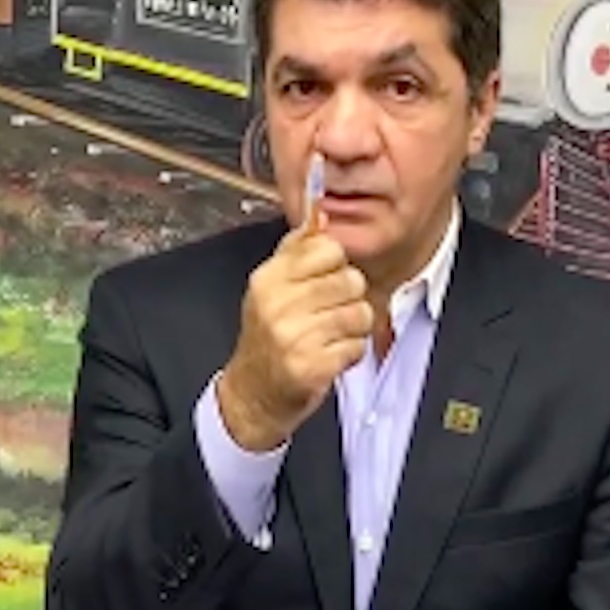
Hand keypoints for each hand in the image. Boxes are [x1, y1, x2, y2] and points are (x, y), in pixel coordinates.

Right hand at [218, 214, 371, 451]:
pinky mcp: (312, 367)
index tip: (325, 279)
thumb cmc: (267, 339)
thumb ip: (296, 250)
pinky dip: (350, 353)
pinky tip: (330, 357)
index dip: (336, 264)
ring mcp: (294, 337)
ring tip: (332, 336)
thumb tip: (320, 214)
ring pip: (358, 312)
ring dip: (353, 328)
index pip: (327, 248)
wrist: (251, 395)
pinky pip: (356, 346)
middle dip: (349, 298)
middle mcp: (277, 305)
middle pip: (349, 279)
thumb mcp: (270, 288)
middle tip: (330, 313)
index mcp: (268, 279)